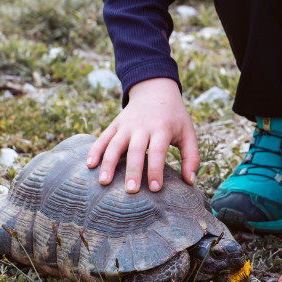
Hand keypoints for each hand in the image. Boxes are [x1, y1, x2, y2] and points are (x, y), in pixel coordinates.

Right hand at [86, 78, 199, 192]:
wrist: (156, 90)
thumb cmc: (175, 117)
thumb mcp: (188, 133)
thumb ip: (191, 157)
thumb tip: (190, 182)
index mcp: (162, 129)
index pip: (158, 151)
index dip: (156, 170)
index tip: (155, 189)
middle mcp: (142, 126)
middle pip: (136, 150)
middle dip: (133, 170)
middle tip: (130, 191)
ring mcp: (126, 125)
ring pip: (115, 144)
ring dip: (108, 163)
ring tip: (104, 182)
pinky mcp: (115, 124)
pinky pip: (103, 137)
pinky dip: (95, 150)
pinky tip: (89, 165)